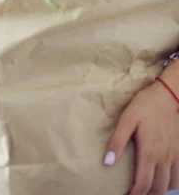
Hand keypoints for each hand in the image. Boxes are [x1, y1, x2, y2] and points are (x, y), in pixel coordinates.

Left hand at [104, 80, 178, 194]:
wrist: (167, 96)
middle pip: (158, 189)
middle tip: (135, 192)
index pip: (143, 184)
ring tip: (147, 188)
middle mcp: (164, 157)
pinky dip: (172, 183)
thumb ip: (117, 140)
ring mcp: (174, 155)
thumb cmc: (144, 106)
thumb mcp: (127, 118)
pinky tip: (163, 180)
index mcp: (149, 151)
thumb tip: (107, 162)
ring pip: (171, 185)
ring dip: (159, 191)